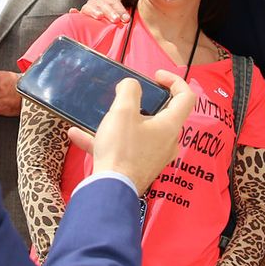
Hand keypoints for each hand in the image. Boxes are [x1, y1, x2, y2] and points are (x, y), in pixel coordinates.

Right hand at [71, 71, 195, 192]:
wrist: (111, 189)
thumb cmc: (121, 148)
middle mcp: (167, 142)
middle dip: (144, 103)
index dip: (174, 80)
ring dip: (120, 122)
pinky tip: (78, 135)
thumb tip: (131, 86)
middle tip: (127, 96)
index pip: (186, 97)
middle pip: (163, 115)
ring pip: (140, 132)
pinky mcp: (138, 168)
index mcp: (170, 125)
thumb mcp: (123, 111)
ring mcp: (154, 157)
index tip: (155, 76)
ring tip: (101, 116)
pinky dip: (105, 141)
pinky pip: (123, 149)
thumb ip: (129, 91)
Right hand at [76, 0, 127, 23]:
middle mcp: (95, 1)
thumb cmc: (113, 14)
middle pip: (101, 3)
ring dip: (94, 11)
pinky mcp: (79, 17)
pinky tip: (73, 11)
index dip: (120, 8)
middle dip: (109, 11)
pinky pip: (75, 14)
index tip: (126, 18)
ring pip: (88, 6)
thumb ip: (124, 1)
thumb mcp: (120, 7)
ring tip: (100, 16)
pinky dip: (74, 12)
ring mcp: (87, 8)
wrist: (102, 22)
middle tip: (116, 19)